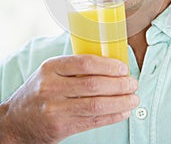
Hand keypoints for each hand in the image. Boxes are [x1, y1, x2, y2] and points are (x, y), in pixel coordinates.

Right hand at [0, 55, 138, 143]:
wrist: (16, 121)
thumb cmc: (39, 91)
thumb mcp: (50, 73)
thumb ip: (73, 68)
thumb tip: (110, 64)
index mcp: (51, 68)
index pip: (84, 63)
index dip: (108, 65)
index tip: (123, 68)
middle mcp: (51, 87)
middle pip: (94, 85)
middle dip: (119, 84)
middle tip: (132, 83)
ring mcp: (55, 109)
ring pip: (96, 105)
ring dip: (120, 102)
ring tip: (133, 98)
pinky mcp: (60, 128)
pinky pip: (92, 122)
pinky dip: (112, 117)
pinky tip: (123, 112)